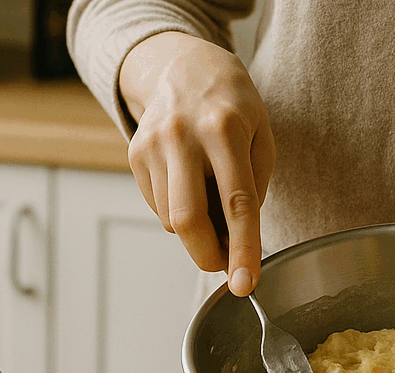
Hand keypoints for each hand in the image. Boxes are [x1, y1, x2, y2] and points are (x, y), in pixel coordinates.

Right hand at [120, 32, 275, 295]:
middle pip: (188, 220)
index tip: (245, 284)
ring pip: (172, 220)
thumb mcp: (261, 135)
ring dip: (195, 231)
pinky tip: (189, 185)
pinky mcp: (134, 154)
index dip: (242, 250)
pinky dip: (177, 211)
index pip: (236, 203)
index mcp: (224, 129)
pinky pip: (158, 206)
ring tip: (211, 201)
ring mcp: (152, 145)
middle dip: (208, 256)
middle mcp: (183, 136)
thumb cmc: (232, 105)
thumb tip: (237, 243)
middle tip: (225, 263)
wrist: (183, 66)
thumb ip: (254, 187)